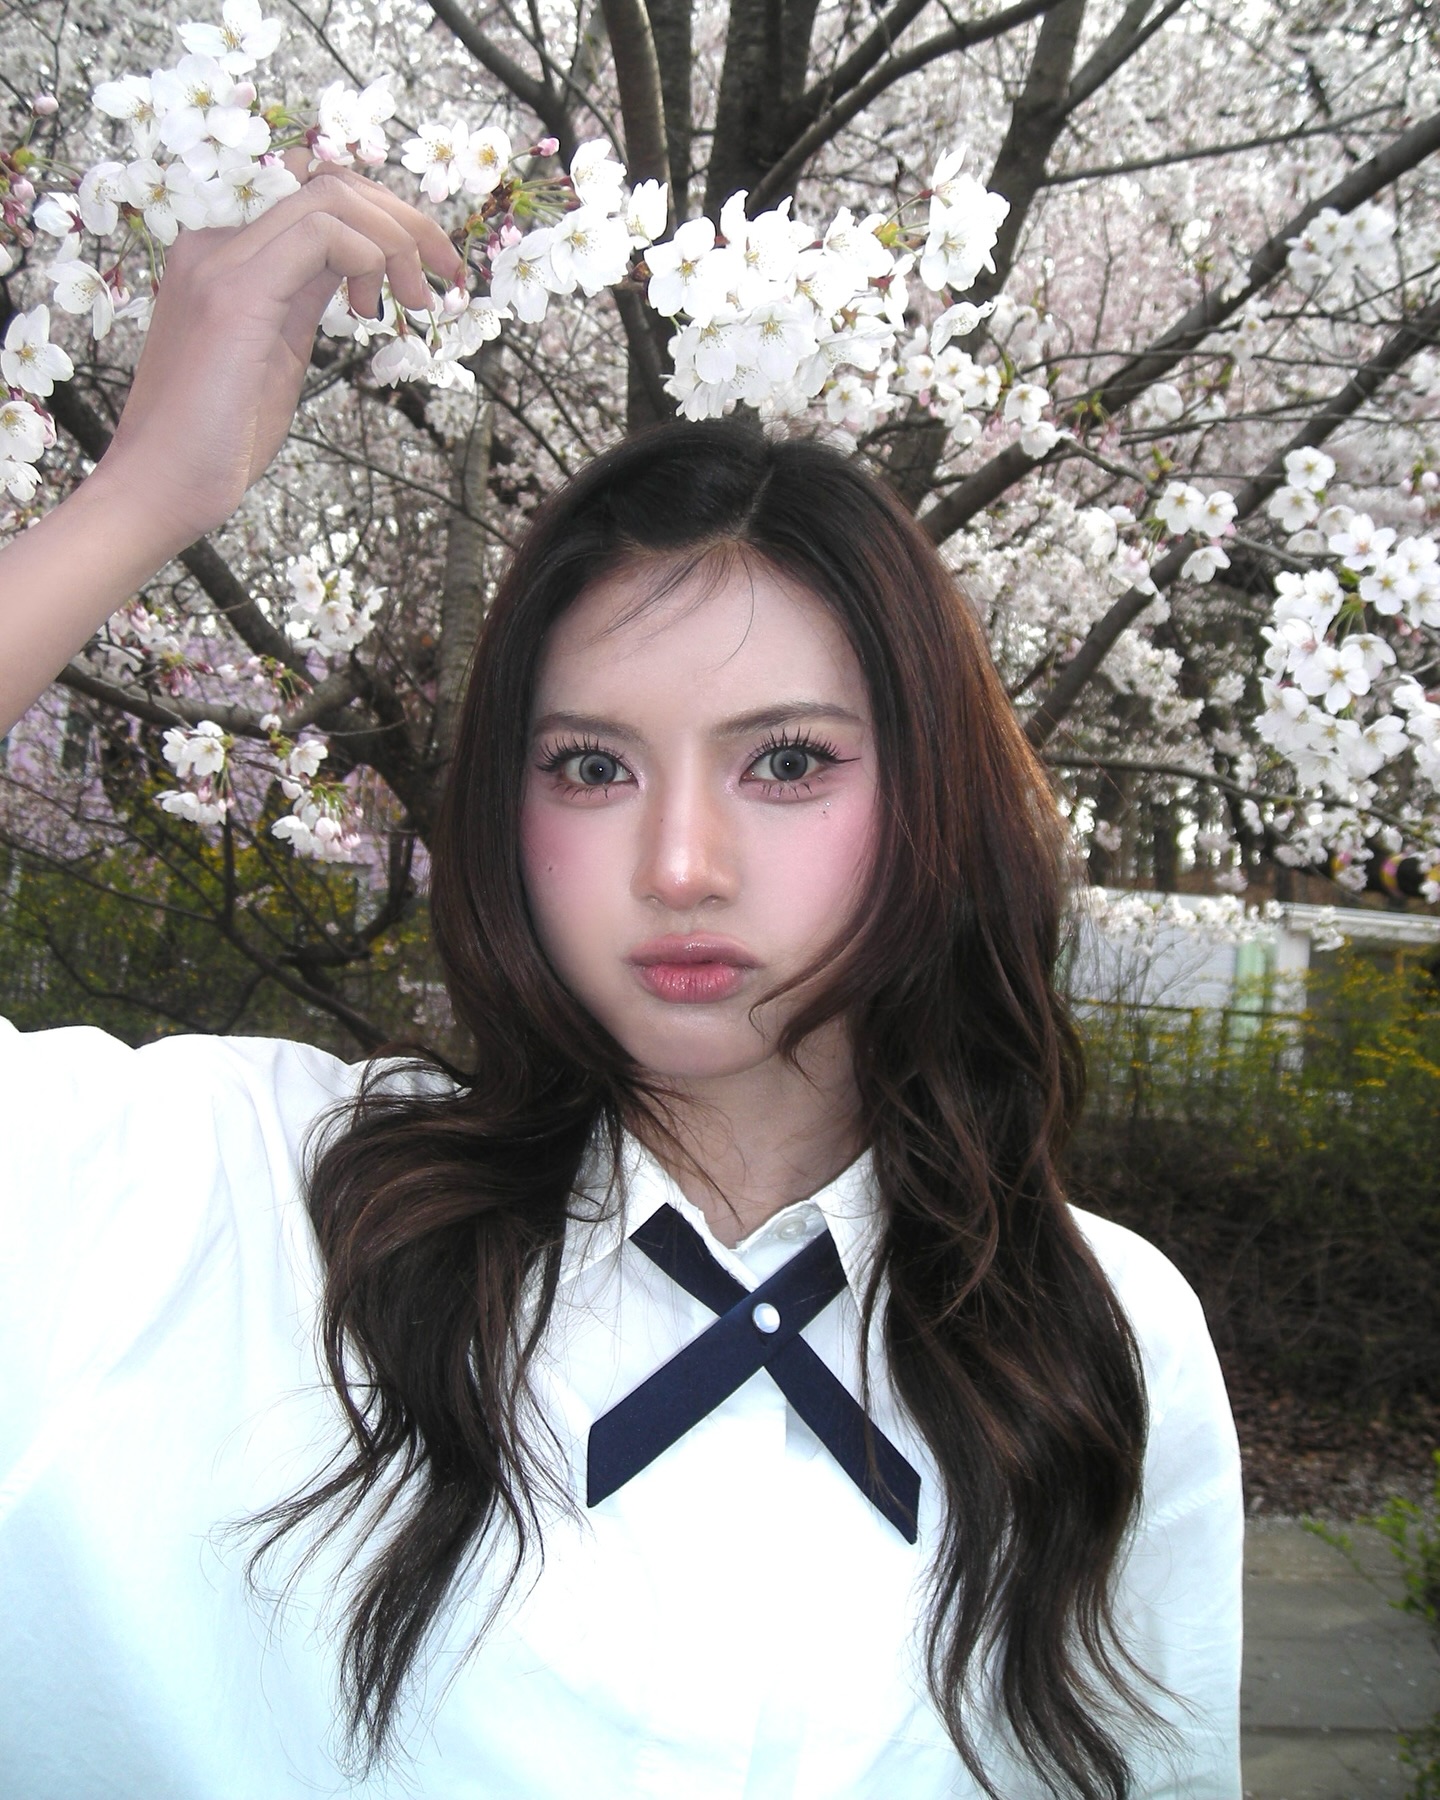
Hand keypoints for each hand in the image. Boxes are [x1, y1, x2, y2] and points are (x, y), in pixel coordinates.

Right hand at [97, 159, 465, 548]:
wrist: (158, 487)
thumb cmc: (214, 441)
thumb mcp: (275, 355)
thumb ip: (304, 304)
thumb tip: (354, 275)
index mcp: (223, 256)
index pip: (312, 194)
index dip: (379, 217)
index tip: (421, 270)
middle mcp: (215, 243)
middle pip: (330, 183)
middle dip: (404, 222)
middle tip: (442, 277)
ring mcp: (221, 262)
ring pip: (331, 197)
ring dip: (397, 240)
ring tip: (416, 302)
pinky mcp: (236, 293)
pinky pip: (323, 234)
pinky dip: (371, 258)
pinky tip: (375, 311)